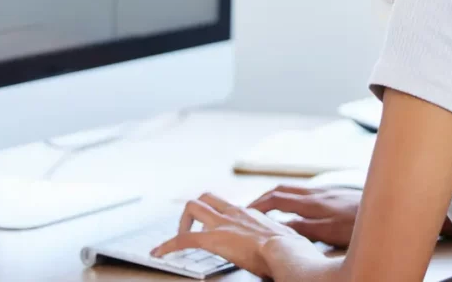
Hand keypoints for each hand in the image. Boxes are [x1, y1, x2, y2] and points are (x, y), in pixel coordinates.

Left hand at [150, 192, 321, 278]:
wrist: (287, 252)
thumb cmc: (293, 251)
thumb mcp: (288, 241)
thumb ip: (281, 240)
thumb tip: (289, 248)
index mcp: (251, 214)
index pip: (228, 207)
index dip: (218, 217)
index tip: (215, 229)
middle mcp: (235, 213)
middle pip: (207, 198)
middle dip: (196, 212)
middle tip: (192, 230)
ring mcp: (223, 224)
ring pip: (192, 208)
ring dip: (181, 223)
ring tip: (175, 240)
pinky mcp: (213, 239)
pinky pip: (183, 239)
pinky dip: (167, 245)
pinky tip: (159, 254)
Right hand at [249, 185, 360, 247]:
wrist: (391, 206)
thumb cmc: (363, 224)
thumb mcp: (332, 232)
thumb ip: (306, 229)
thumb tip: (282, 226)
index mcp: (313, 203)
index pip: (276, 199)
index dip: (257, 205)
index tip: (243, 212)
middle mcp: (317, 193)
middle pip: (281, 190)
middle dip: (261, 198)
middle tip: (247, 209)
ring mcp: (326, 192)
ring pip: (293, 190)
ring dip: (275, 197)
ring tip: (265, 209)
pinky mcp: (334, 195)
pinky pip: (304, 193)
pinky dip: (291, 199)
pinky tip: (295, 210)